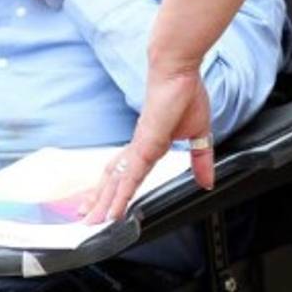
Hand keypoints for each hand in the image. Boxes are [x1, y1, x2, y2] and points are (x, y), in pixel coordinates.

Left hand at [81, 66, 213, 222]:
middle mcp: (139, 148)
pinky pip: (131, 174)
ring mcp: (140, 146)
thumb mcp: (199, 135)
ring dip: (104, 202)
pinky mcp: (145, 144)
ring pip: (117, 180)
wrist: (178, 70)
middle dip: (100, 199)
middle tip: (85, 217)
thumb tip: (207, 181)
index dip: (115, 188)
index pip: (126, 172)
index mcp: (148, 145)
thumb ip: (200, 160)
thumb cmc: (185, 94)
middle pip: (113, 178)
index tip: (105, 204)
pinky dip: (121, 193)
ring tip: (92, 220)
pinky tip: (114, 208)